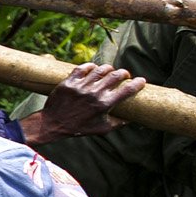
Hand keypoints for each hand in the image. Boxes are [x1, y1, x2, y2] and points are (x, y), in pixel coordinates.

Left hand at [21, 62, 146, 143]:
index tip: (142, 81)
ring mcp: (81, 86)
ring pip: (100, 69)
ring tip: (110, 71)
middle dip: (124, 73)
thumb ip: (118, 123)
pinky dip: (90, 67)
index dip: (137, 84)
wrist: (53, 123)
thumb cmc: (79, 128)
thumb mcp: (101, 129)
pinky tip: (94, 69)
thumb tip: (132, 119)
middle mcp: (94, 93)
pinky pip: (82, 68)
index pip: (126, 91)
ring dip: (109, 68)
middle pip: (115, 76)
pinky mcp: (69, 81)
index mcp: (104, 105)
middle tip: (125, 75)